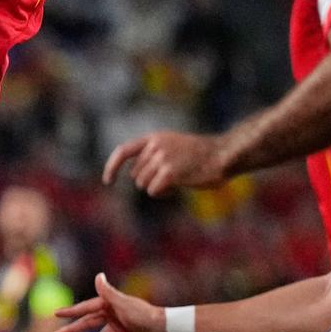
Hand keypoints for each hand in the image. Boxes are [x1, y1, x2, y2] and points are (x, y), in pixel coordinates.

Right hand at [53, 272, 166, 331]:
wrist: (162, 330)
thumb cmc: (143, 315)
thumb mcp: (123, 304)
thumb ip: (108, 292)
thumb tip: (98, 276)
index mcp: (108, 305)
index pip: (84, 309)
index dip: (70, 311)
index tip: (56, 314)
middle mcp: (110, 315)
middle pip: (86, 324)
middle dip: (72, 330)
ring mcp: (117, 327)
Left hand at [103, 131, 231, 195]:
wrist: (223, 155)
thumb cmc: (201, 156)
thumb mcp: (174, 147)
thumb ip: (154, 156)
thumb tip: (136, 176)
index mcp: (155, 138)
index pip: (123, 151)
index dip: (112, 166)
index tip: (108, 180)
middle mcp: (155, 146)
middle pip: (136, 175)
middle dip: (149, 182)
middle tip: (171, 179)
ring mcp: (161, 158)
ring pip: (143, 184)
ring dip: (157, 188)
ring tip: (178, 180)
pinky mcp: (169, 172)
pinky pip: (153, 191)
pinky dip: (163, 193)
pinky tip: (178, 187)